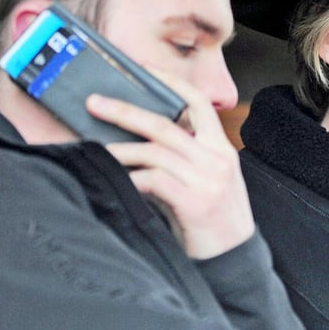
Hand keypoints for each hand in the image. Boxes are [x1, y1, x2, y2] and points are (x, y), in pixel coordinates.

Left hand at [85, 68, 254, 259]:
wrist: (234, 261)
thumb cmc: (213, 223)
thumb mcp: (207, 183)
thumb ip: (185, 161)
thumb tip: (141, 143)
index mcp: (221, 149)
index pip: (198, 103)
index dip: (171, 82)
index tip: (143, 68)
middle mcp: (216, 159)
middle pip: (164, 123)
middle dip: (125, 110)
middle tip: (95, 103)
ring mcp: (206, 180)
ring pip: (153, 151)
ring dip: (119, 148)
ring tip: (94, 148)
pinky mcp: (194, 202)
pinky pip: (153, 180)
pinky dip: (130, 178)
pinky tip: (114, 179)